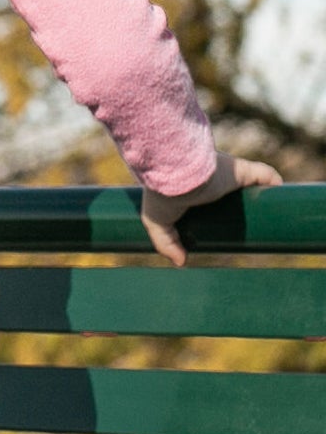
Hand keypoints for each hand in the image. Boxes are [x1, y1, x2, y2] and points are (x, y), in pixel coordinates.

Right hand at [140, 151, 282, 265]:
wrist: (174, 174)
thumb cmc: (161, 195)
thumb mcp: (155, 222)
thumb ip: (166, 243)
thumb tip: (181, 262)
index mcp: (191, 188)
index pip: (206, 197)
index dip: (215, 208)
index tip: (221, 226)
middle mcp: (211, 179)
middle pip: (231, 191)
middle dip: (239, 203)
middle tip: (243, 222)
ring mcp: (229, 175)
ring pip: (251, 183)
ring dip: (260, 194)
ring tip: (267, 215)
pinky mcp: (242, 171)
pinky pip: (265, 175)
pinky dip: (274, 184)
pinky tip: (278, 196)